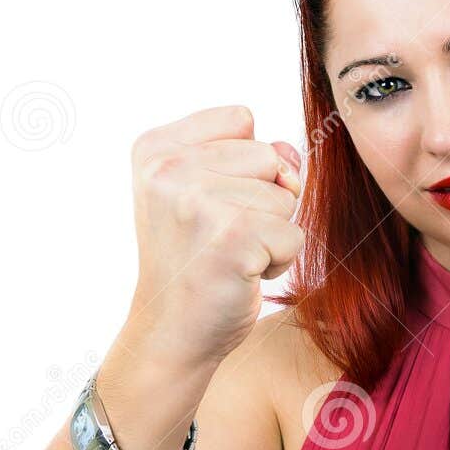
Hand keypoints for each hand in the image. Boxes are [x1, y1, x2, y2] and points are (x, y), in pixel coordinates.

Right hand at [125, 104, 304, 368]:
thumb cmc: (196, 260)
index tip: (210, 204)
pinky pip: (294, 234)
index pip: (241, 119)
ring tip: (229, 255)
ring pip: (285, 196)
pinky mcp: (232, 238)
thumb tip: (292, 158)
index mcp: (156, 149)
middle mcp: (168, 169)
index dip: (244, 165)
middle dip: (262, 200)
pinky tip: (240, 274)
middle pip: (268, 155)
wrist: (172, 331)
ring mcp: (198, 203)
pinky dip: (278, 260)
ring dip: (270, 232)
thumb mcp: (211, 192)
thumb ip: (254, 155)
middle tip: (221, 236)